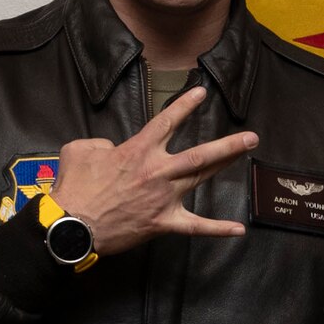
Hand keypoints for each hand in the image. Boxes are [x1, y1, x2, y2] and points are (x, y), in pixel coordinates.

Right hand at [47, 86, 254, 255]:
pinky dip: (217, 229)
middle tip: (251, 137)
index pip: (167, 121)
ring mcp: (163, 197)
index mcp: (138, 151)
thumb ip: (100, 143)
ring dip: (225, 165)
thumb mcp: (79, 151)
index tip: (202, 93)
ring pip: (201, 177)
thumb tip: (111, 149)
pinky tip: (238, 230)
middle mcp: (157, 171)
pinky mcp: (163, 222)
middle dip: (228, 144)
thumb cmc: (73, 188)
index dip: (186, 105)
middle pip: (199, 153)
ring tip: (245, 154)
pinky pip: (195, 227)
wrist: (72, 225)